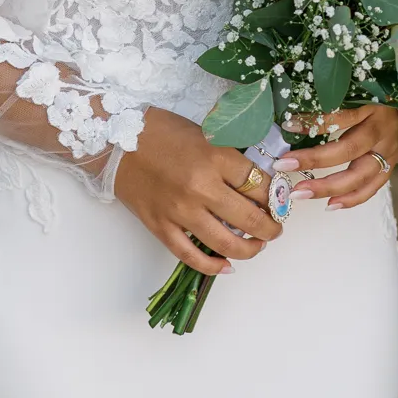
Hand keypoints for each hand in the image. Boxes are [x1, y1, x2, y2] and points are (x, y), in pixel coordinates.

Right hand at [115, 107, 284, 276]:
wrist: (116, 138)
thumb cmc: (162, 131)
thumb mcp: (205, 133)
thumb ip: (229, 158)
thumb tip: (257, 182)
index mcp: (214, 157)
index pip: (258, 184)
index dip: (276, 196)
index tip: (280, 201)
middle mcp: (200, 187)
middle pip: (249, 218)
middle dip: (270, 228)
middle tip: (276, 229)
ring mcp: (179, 210)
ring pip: (224, 243)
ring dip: (249, 249)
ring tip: (258, 246)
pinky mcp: (160, 226)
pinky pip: (189, 255)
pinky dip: (211, 266)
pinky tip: (226, 266)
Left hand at [274, 103, 397, 209]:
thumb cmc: (378, 95)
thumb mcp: (358, 91)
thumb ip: (333, 102)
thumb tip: (295, 117)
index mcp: (374, 105)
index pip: (341, 116)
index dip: (314, 122)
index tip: (288, 125)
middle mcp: (383, 130)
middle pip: (349, 149)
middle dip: (315, 160)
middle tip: (285, 165)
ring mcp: (390, 151)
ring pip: (360, 175)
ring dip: (328, 187)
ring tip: (301, 193)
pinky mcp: (392, 165)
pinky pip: (371, 187)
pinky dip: (351, 198)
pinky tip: (330, 204)